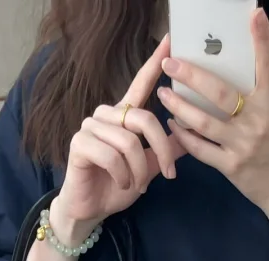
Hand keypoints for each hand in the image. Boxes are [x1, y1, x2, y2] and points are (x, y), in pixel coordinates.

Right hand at [54, 34, 185, 238]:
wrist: (89, 210)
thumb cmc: (116, 187)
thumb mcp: (148, 169)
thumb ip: (165, 151)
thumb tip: (190, 136)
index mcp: (124, 116)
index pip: (140, 84)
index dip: (154, 63)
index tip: (171, 41)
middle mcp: (107, 115)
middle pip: (144, 118)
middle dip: (162, 150)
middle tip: (169, 175)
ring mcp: (90, 127)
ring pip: (128, 142)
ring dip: (139, 170)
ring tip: (137, 185)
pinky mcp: (79, 143)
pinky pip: (111, 156)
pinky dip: (123, 175)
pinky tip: (121, 184)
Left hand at [158, 7, 268, 218]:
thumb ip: (253, 96)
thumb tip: (225, 69)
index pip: (267, 66)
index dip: (262, 40)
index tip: (255, 14)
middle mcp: (257, 122)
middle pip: (220, 93)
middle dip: (192, 75)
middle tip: (170, 63)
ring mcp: (243, 145)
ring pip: (203, 121)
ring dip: (179, 106)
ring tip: (163, 93)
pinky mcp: (231, 166)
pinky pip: (200, 148)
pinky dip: (183, 136)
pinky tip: (172, 125)